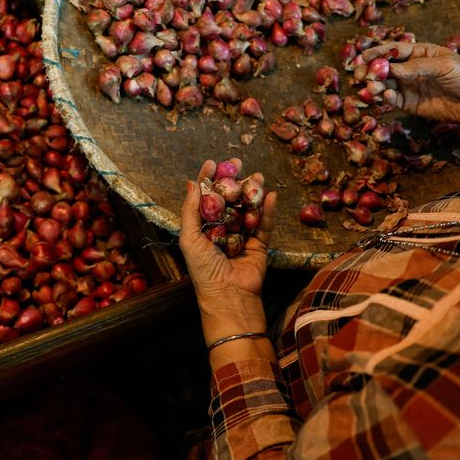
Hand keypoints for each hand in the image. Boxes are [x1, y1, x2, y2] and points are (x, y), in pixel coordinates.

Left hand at [179, 159, 276, 344]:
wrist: (228, 296)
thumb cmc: (203, 270)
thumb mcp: (189, 238)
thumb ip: (190, 210)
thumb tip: (191, 183)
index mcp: (202, 229)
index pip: (204, 199)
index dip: (208, 180)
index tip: (212, 163)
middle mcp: (221, 230)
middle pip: (228, 200)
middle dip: (232, 181)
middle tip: (237, 163)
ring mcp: (241, 237)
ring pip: (247, 209)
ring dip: (251, 192)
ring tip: (256, 176)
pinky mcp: (259, 245)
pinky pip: (264, 225)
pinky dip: (268, 210)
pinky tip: (270, 195)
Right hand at [362, 42, 459, 122]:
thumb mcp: (444, 65)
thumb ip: (417, 67)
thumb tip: (391, 69)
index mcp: (420, 54)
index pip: (395, 50)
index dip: (378, 52)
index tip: (363, 57)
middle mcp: (411, 69)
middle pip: (385, 67)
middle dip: (370, 70)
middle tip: (359, 74)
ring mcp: (409, 86)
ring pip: (385, 84)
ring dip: (376, 85)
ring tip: (373, 87)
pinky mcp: (409, 103)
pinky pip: (393, 99)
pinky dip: (387, 98)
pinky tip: (387, 95)